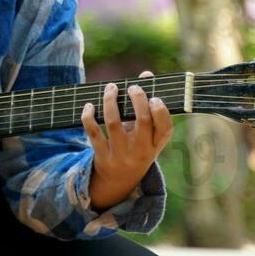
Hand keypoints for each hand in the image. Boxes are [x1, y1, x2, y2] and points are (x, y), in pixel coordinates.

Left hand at [81, 70, 173, 210]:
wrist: (119, 181)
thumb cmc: (136, 148)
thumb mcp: (147, 134)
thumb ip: (147, 106)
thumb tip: (146, 74)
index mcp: (156, 144)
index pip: (165, 128)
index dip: (161, 111)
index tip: (154, 97)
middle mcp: (141, 150)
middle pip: (141, 121)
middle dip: (137, 99)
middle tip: (132, 87)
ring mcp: (121, 153)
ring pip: (113, 123)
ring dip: (110, 101)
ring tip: (110, 88)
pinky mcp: (102, 155)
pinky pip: (93, 132)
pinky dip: (89, 116)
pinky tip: (89, 105)